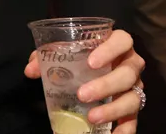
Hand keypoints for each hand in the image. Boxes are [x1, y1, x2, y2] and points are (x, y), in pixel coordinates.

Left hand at [25, 29, 144, 133]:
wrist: (96, 67)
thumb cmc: (81, 55)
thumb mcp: (65, 51)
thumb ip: (47, 56)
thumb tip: (30, 70)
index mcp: (117, 44)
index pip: (123, 40)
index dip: (110, 50)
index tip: (91, 63)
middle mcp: (131, 64)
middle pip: (128, 73)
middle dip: (106, 85)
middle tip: (82, 95)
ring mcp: (136, 86)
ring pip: (133, 98)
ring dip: (113, 109)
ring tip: (92, 117)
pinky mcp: (134, 106)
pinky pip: (134, 119)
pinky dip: (126, 129)